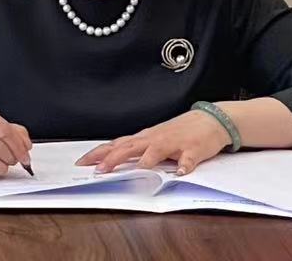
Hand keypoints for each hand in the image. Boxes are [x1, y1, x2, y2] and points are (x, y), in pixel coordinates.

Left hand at [79, 109, 232, 175]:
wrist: (209, 120)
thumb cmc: (179, 132)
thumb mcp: (154, 139)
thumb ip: (137, 151)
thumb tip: (114, 161)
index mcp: (144, 138)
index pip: (116, 145)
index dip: (99, 153)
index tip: (82, 162)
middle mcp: (155, 139)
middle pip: (130, 147)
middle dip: (113, 158)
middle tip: (99, 170)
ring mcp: (174, 143)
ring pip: (156, 151)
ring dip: (146, 161)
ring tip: (136, 171)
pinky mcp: (193, 149)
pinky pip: (188, 159)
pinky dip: (184, 166)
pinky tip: (181, 173)